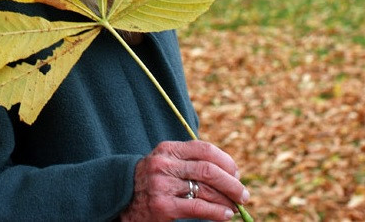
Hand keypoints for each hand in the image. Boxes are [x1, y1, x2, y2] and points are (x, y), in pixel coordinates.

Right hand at [120, 140, 248, 220]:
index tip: (236, 173)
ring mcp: (162, 185)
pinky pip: (198, 208)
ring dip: (227, 199)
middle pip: (208, 169)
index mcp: (167, 149)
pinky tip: (225, 215)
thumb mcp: (166, 164)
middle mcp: (164, 164)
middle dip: (232, 182)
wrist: (121, 200)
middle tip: (243, 194)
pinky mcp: (163, 206)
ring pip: (206, 189)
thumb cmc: (152, 182)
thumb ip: (190, 162)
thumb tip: (230, 173)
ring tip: (235, 207)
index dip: (226, 161)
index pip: (204, 149)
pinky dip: (217, 212)